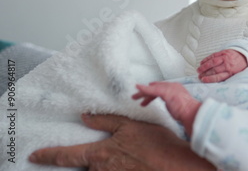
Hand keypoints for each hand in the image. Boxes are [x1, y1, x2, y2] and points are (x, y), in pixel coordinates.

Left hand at [29, 114, 214, 170]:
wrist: (176, 166)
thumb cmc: (156, 144)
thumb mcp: (131, 125)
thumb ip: (106, 121)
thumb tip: (85, 117)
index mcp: (100, 155)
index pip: (66, 155)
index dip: (48, 155)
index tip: (35, 155)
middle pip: (85, 166)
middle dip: (87, 159)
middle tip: (103, 150)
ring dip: (104, 163)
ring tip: (123, 154)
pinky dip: (114, 166)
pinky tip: (129, 161)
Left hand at [133, 82, 200, 135]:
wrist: (192, 113)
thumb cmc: (188, 113)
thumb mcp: (180, 106)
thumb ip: (174, 104)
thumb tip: (173, 108)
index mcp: (177, 88)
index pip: (162, 88)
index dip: (153, 92)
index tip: (146, 96)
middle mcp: (173, 86)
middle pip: (156, 87)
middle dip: (146, 92)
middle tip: (137, 97)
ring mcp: (170, 88)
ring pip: (153, 89)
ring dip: (142, 92)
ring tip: (134, 97)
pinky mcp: (165, 92)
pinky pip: (152, 90)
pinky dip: (144, 89)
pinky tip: (138, 88)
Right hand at [197, 49, 246, 82]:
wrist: (244, 55)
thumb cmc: (239, 67)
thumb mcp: (235, 74)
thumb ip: (226, 77)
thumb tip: (214, 81)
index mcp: (231, 73)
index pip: (218, 77)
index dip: (210, 79)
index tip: (203, 80)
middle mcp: (228, 65)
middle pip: (214, 70)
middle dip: (205, 73)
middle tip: (199, 76)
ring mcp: (225, 58)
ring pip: (212, 62)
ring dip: (204, 66)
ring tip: (198, 70)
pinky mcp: (223, 52)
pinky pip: (213, 55)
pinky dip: (206, 59)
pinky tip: (202, 63)